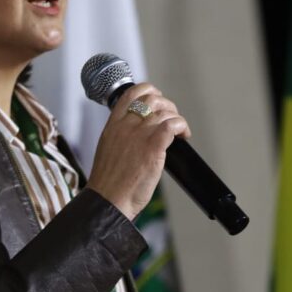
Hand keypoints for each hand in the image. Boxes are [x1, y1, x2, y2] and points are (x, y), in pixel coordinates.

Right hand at [87, 83, 189, 220]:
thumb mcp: (108, 149)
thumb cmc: (109, 183)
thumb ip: (121, 136)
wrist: (108, 200)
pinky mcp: (152, 147)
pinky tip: (183, 136)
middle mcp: (125, 126)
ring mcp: (139, 135)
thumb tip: (141, 132)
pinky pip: (172, 125)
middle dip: (167, 106)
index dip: (149, 91)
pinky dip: (182, 127)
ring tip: (180, 132)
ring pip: (165, 112)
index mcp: (113, 125)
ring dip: (177, 118)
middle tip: (172, 119)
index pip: (132, 93)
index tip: (157, 99)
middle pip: (152, 99)